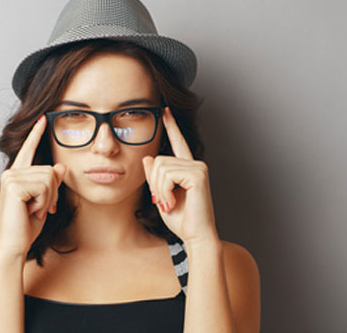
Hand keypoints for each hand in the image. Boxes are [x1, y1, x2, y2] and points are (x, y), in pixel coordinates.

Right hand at [0, 115, 66, 256]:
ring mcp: (10, 178)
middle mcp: (11, 173)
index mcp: (17, 175)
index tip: (43, 118)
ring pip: (48, 178)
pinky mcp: (13, 185)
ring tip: (34, 211)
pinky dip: (44, 202)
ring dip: (48, 199)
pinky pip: (44, 187)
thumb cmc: (27, 226)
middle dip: (52, 193)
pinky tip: (31, 212)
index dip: (36, 134)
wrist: (14, 246)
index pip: (29, 150)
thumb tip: (61, 166)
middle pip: (49, 170)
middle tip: (41, 209)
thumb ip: (51, 184)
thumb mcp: (45, 202)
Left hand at [142, 107, 218, 244]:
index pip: (178, 143)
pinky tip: (173, 203)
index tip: (165, 111)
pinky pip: (167, 175)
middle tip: (164, 202)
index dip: (171, 127)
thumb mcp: (161, 196)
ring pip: (161, 167)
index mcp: (188, 169)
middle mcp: (195, 165)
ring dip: (159, 190)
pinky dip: (165, 191)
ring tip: (169, 204)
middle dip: (155, 184)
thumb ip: (155, 177)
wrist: (195, 236)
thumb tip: (148, 158)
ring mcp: (198, 168)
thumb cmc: (182, 220)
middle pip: (159, 160)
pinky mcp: (198, 175)